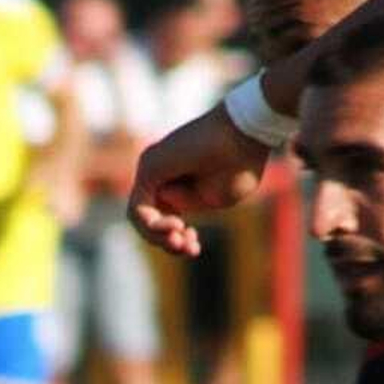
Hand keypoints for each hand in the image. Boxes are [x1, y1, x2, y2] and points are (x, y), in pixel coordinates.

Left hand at [127, 103, 269, 257]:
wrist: (245, 135)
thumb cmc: (238, 165)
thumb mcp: (215, 198)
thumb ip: (189, 205)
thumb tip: (165, 207)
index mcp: (178, 185)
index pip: (163, 221)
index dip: (177, 242)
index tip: (195, 246)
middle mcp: (161, 176)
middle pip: (150, 222)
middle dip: (167, 243)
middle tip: (190, 248)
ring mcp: (152, 169)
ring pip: (140, 218)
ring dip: (159, 237)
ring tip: (180, 237)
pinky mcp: (150, 166)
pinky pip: (138, 208)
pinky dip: (153, 224)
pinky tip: (177, 225)